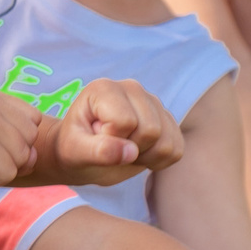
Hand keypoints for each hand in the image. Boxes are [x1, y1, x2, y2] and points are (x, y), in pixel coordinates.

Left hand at [17, 78, 181, 186]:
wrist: (83, 154)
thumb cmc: (74, 148)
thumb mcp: (76, 152)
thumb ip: (98, 150)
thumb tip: (130, 152)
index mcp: (104, 89)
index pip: (125, 122)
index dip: (111, 140)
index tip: (95, 139)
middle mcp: (132, 89)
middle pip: (150, 131)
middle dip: (130, 150)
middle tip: (110, 148)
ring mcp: (153, 103)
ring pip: (166, 142)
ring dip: (144, 157)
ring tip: (123, 150)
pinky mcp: (167, 120)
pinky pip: (176, 150)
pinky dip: (158, 161)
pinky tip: (138, 154)